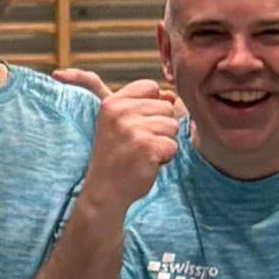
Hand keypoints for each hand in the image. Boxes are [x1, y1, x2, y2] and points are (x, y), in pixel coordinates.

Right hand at [58, 69, 180, 212]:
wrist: (104, 191)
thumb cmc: (115, 157)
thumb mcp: (118, 123)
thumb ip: (143, 104)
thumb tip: (171, 96)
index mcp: (112, 103)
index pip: (150, 87)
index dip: (151, 107)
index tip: (135, 126)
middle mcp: (120, 113)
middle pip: (166, 107)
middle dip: (159, 127)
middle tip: (137, 144)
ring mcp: (133, 129)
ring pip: (172, 126)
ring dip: (163, 142)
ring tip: (142, 153)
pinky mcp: (147, 147)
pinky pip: (173, 145)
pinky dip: (165, 157)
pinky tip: (147, 163)